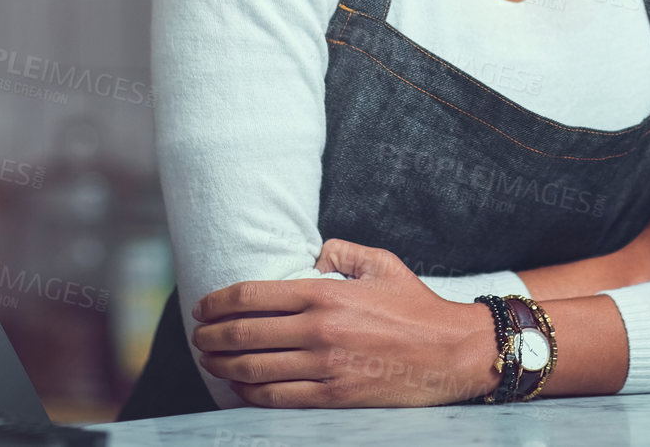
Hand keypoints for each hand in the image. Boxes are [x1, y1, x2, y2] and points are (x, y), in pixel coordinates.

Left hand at [190, 238, 497, 407]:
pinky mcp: (333, 397)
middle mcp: (319, 330)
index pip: (254, 296)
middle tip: (198, 335)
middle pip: (244, 335)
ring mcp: (324, 367)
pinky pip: (276, 398)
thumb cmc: (416, 306)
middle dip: (211, 336)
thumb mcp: (380, 263)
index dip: (218, 302)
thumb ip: (340, 252)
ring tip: (209, 360)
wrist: (451, 352)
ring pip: (253, 370)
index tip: (203, 306)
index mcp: (326, 293)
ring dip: (221, 366)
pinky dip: (248, 393)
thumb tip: (310, 256)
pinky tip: (238, 387)